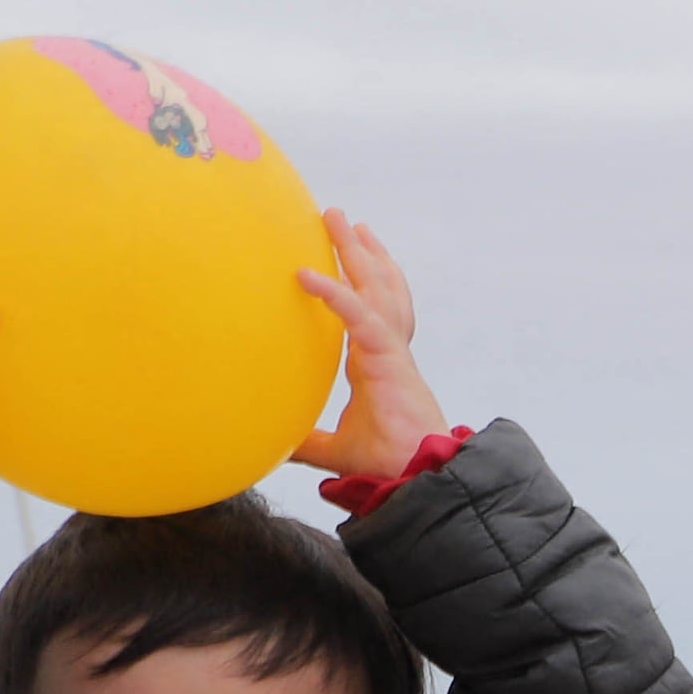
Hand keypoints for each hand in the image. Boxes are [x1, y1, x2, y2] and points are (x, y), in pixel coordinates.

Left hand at [289, 210, 449, 477]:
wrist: (417, 476)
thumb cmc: (388, 463)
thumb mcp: (336, 449)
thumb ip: (309, 440)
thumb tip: (275, 444)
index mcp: (378, 363)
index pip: (370, 310)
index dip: (362, 282)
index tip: (349, 254)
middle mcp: (387, 349)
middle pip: (377, 287)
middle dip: (361, 251)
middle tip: (340, 217)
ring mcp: (390, 350)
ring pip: (376, 288)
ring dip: (357, 252)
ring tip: (342, 220)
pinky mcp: (387, 358)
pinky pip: (358, 316)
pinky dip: (333, 294)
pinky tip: (305, 275)